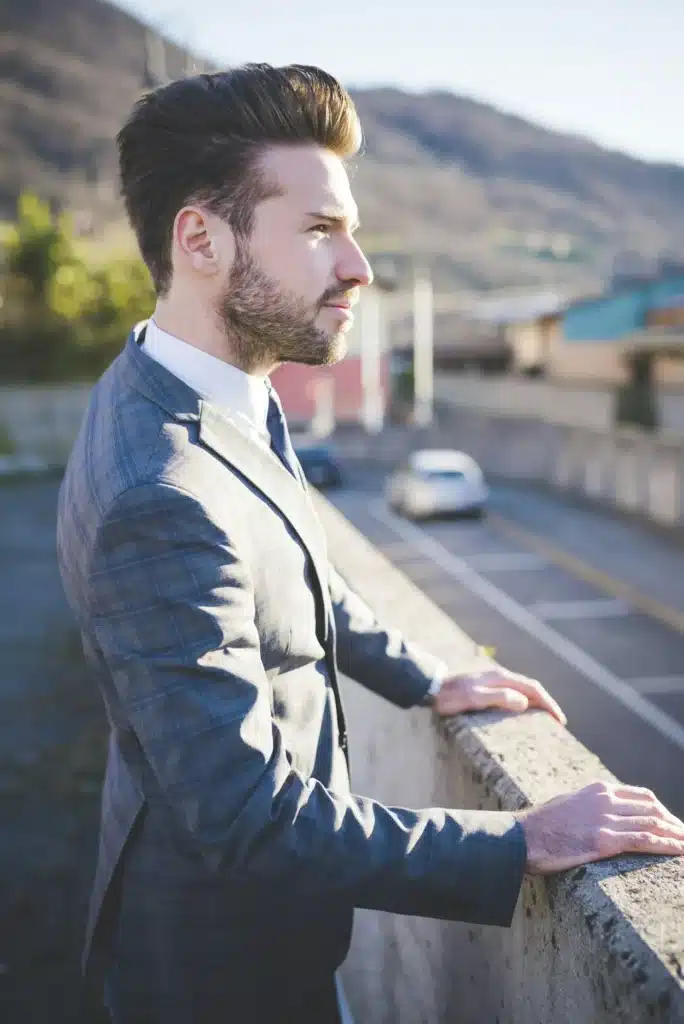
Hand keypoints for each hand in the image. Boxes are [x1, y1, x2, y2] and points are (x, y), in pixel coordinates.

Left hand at [433, 664, 566, 725]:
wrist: (429, 688)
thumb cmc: (450, 696)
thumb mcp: (474, 699)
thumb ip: (499, 698)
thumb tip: (525, 703)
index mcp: (500, 678)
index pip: (533, 689)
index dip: (548, 703)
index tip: (560, 720)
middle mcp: (499, 677)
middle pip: (530, 689)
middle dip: (546, 703)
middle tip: (558, 722)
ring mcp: (492, 682)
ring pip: (522, 691)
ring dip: (536, 704)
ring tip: (545, 720)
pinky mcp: (485, 688)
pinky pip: (512, 695)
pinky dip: (524, 704)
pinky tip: (522, 715)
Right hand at [518, 780, 683, 872]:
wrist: (520, 838)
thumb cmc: (539, 827)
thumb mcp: (567, 805)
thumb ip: (588, 806)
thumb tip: (601, 816)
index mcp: (597, 789)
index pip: (641, 796)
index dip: (662, 811)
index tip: (672, 824)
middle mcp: (605, 800)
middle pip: (653, 809)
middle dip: (674, 825)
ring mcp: (605, 819)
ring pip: (653, 823)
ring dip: (676, 836)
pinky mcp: (603, 840)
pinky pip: (644, 840)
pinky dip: (666, 846)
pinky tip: (680, 851)